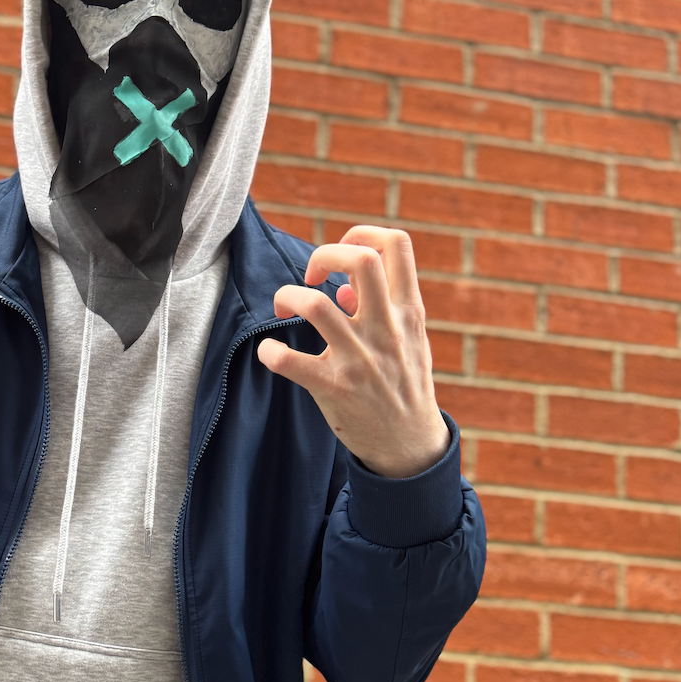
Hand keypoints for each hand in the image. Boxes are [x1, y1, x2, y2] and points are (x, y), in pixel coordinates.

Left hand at [257, 226, 449, 478]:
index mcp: (408, 311)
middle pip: (361, 260)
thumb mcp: (410, 341)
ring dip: (289, 296)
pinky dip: (271, 352)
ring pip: (316, 305)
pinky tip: (270, 354)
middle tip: (311, 276)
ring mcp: (361, 359)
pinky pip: (290, 361)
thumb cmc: (404, 386)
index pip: (396, 245)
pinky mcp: (335, 388)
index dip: (361, 235)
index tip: (340, 258)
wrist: (410, 446)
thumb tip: (346, 287)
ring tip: (284, 308)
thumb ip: (384, 309)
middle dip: (324, 253)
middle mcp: (387, 329)